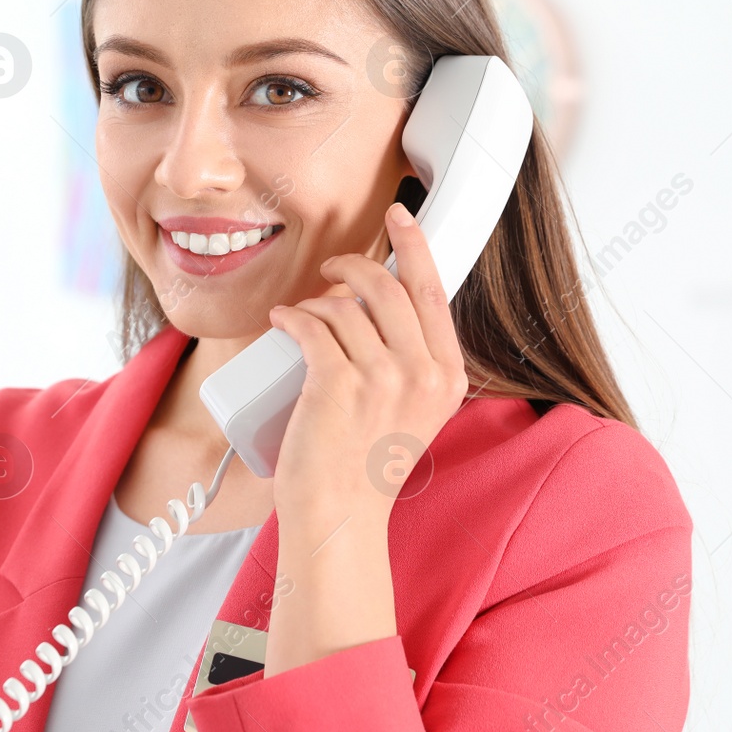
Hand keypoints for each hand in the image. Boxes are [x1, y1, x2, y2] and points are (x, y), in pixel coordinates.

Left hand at [265, 201, 470, 523]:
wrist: (339, 514)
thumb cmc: (364, 464)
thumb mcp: (412, 410)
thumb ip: (414, 364)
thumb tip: (382, 306)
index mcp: (448, 377)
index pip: (434, 291)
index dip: (414, 246)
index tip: (399, 216)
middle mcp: (423, 375)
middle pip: (387, 287)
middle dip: (351, 266)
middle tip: (330, 271)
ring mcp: (383, 379)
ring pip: (344, 306)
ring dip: (316, 301)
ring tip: (302, 318)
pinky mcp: (338, 384)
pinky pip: (312, 325)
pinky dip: (291, 316)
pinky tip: (282, 320)